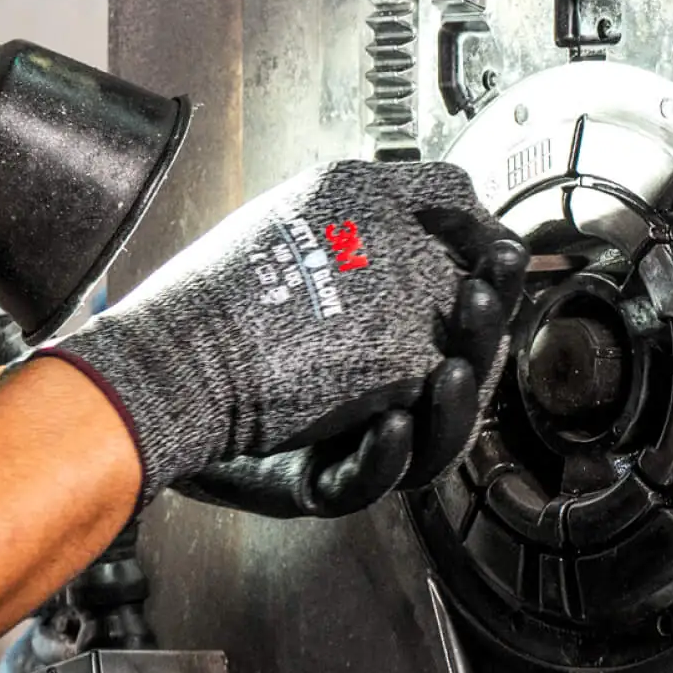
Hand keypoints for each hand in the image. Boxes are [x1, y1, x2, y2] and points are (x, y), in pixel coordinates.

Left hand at [179, 221, 524, 517]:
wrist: (170, 376)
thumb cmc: (251, 319)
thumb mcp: (326, 247)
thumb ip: (386, 216)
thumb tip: (455, 189)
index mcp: (401, 345)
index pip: (468, 320)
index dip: (494, 288)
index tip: (503, 251)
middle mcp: (392, 397)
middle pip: (466, 382)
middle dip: (481, 340)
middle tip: (480, 299)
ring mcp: (359, 445)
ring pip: (433, 443)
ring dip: (450, 405)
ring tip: (449, 367)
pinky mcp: (321, 483)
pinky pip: (365, 480)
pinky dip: (384, 453)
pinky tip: (390, 420)